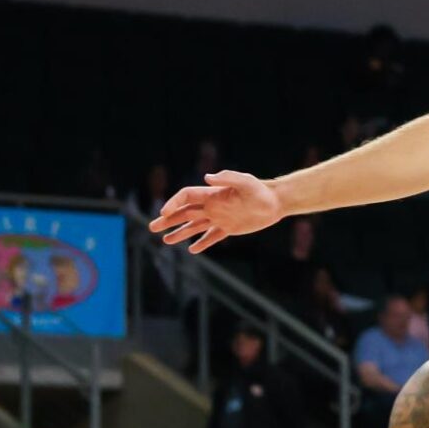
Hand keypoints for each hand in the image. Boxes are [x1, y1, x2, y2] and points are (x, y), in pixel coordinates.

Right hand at [148, 170, 283, 252]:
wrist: (276, 202)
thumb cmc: (261, 189)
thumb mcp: (246, 182)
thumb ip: (228, 178)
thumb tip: (207, 177)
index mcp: (213, 195)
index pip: (186, 197)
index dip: (174, 203)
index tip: (164, 212)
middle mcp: (213, 206)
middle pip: (185, 213)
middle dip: (168, 220)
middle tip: (152, 228)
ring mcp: (220, 218)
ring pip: (195, 226)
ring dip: (180, 233)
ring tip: (165, 241)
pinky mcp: (230, 228)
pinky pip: (212, 237)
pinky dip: (202, 243)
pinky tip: (192, 250)